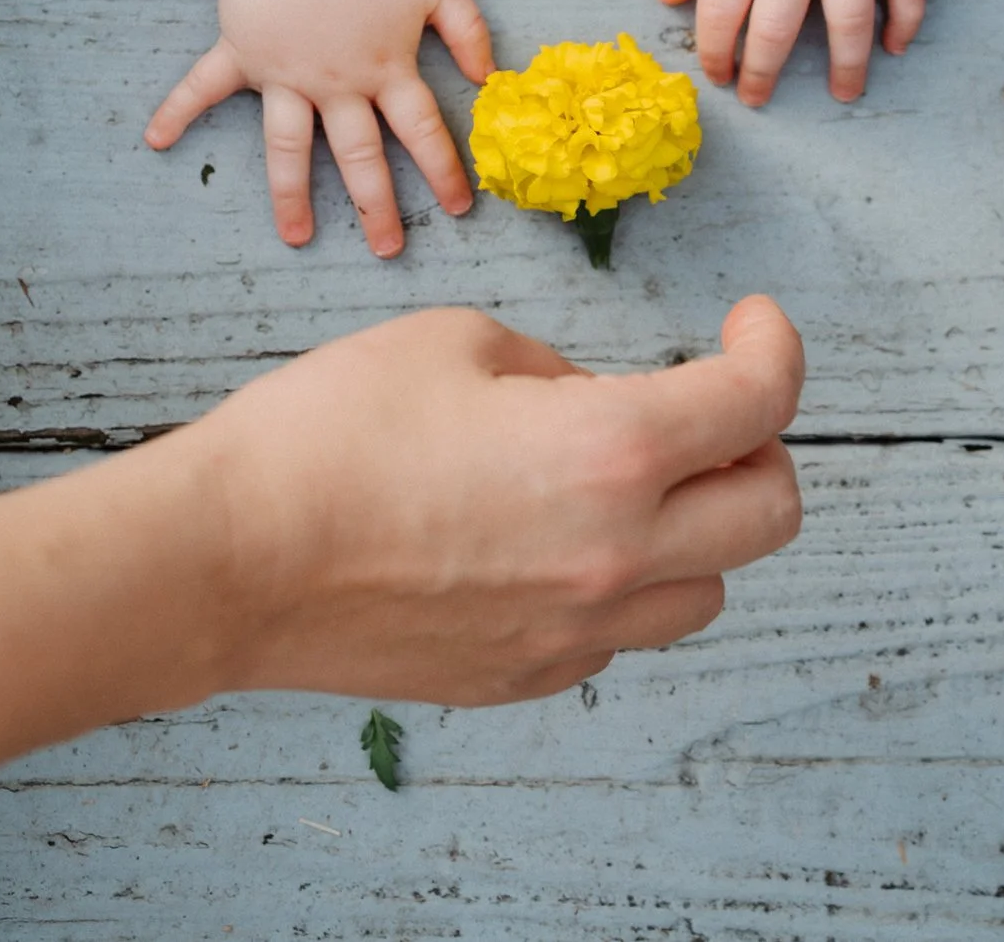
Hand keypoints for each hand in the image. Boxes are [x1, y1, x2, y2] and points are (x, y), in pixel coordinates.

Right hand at [147, 0, 493, 256]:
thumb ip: (468, 30)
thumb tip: (486, 78)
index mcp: (385, 70)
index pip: (423, 133)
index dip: (444, 172)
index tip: (460, 210)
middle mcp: (336, 86)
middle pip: (360, 157)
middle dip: (376, 207)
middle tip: (386, 251)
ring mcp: (286, 76)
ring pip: (288, 149)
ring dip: (291, 195)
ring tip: (296, 237)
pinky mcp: (243, 56)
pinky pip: (204, 88)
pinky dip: (176, 110)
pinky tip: (155, 140)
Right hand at [179, 296, 806, 706]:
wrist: (228, 559)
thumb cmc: (327, 431)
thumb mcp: (454, 340)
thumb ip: (557, 371)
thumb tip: (589, 404)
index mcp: (611, 453)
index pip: (762, 404)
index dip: (775, 347)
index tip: (752, 325)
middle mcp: (616, 557)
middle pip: (771, 516)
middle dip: (758, 448)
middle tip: (706, 410)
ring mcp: (573, 633)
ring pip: (705, 592)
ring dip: (694, 529)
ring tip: (623, 484)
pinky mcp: (523, 678)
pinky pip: (618, 636)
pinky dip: (616, 585)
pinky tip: (547, 541)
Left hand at [659, 0, 925, 105]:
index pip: (721, 12)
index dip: (714, 52)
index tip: (717, 75)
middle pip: (777, 29)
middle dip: (764, 73)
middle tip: (759, 98)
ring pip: (849, 20)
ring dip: (847, 64)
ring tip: (843, 94)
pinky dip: (906, 19)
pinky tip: (895, 46)